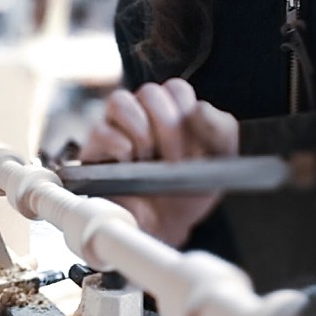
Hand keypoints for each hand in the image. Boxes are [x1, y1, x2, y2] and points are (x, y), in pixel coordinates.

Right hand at [80, 78, 237, 245]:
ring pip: (120, 101)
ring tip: (148, 160)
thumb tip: (200, 108)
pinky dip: (119, 147)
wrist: (163, 226)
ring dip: (141, 132)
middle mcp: (140, 113)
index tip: (193, 148)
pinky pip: (100, 131)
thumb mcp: (219, 162)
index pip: (176, 89)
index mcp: (171, 110)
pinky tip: (129, 164)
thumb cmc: (186, 191)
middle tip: (173, 160)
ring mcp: (114, 128)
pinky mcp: (93, 149)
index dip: (186, 115)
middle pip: (150, 92)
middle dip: (168, 128)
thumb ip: (221, 130)